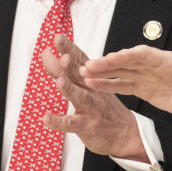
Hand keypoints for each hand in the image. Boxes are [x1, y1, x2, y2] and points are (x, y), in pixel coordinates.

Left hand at [41, 35, 149, 161]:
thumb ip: (64, 71)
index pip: (80, 59)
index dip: (69, 48)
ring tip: (60, 82)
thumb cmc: (104, 109)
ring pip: (80, 97)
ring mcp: (92, 108)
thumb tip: (47, 54)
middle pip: (80, 74)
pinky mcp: (88, 125)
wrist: (125, 133)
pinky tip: (47, 118)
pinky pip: (72, 123)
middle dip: (70, 62)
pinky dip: (58, 121)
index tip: (58, 37)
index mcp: (93, 79)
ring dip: (69, 89)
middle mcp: (93, 90)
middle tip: (62, 53)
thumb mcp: (87, 87)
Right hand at [79, 44, 171, 133]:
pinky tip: (94, 85)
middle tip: (87, 66)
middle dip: (108, 63)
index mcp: (169, 62)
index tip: (109, 58)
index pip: (144, 55)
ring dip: (104, 73)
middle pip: (128, 61)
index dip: (126, 56)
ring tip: (83, 74)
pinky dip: (110, 85)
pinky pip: (124, 85)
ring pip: (122, 72)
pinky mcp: (145, 88)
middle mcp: (155, 66)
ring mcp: (149, 77)